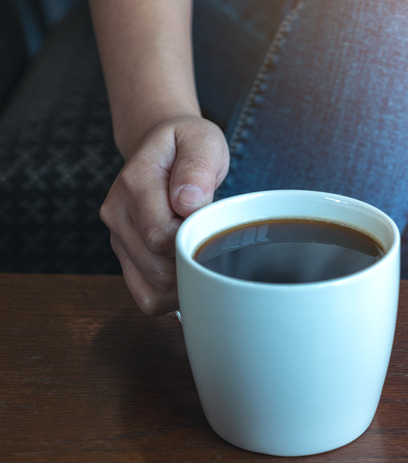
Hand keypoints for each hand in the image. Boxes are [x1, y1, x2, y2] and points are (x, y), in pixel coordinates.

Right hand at [100, 116, 228, 314]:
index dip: (191, 240)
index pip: (160, 235)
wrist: (163, 147)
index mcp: (135, 183)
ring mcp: (118, 236)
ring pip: (151, 288)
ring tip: (201, 256)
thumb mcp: (202, 141)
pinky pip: (145, 296)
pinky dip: (170, 296)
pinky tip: (188, 277)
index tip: (209, 225)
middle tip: (210, 241)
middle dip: (191, 263)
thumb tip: (188, 202)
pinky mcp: (125, 254)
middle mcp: (118, 212)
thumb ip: (196, 168)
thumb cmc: (187, 145)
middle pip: (157, 268)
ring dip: (183, 284)